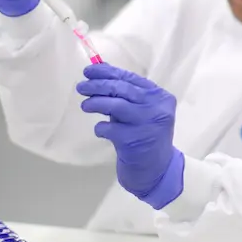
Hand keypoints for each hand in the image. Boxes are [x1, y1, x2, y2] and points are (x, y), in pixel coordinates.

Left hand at [77, 63, 183, 208]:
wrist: (157, 170)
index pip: (130, 78)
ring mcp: (147, 124)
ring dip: (96, 103)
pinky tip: (101, 130)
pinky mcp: (135, 141)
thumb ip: (126, 94)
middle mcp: (157, 108)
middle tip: (81, 87)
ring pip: (115, 105)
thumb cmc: (145, 136)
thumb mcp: (142, 112)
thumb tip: (100, 71)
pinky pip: (110, 128)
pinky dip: (101, 128)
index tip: (89, 71)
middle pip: (122, 89)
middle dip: (98, 85)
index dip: (108, 72)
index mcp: (160, 97)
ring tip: (85, 105)